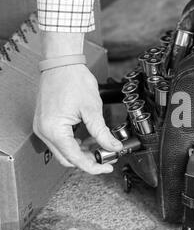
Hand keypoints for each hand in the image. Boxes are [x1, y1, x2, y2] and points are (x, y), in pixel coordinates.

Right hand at [33, 31, 121, 173]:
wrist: (62, 63)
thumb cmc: (73, 80)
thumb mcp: (92, 110)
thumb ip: (102, 132)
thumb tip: (113, 147)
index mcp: (54, 130)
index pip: (75, 158)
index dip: (93, 166)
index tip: (107, 166)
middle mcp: (44, 131)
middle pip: (67, 158)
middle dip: (88, 160)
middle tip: (106, 156)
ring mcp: (43, 127)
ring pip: (64, 150)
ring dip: (82, 151)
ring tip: (100, 145)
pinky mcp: (46, 122)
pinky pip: (61, 140)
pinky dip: (75, 142)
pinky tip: (89, 137)